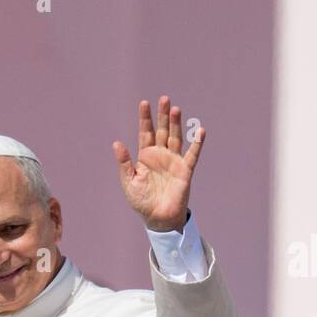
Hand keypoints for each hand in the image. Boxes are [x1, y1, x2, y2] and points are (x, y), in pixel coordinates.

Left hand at [112, 96, 202, 231]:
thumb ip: (124, 163)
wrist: (158, 218)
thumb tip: (116, 142)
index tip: (144, 103)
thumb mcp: (129, 182)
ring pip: (176, 138)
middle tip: (164, 99)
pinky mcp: (185, 170)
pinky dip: (197, 143)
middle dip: (162, 115)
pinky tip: (200, 130)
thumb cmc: (142, 201)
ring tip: (175, 109)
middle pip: (162, 130)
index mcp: (146, 156)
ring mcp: (174, 161)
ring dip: (176, 124)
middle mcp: (161, 155)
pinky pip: (192, 155)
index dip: (145, 119)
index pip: (146, 133)